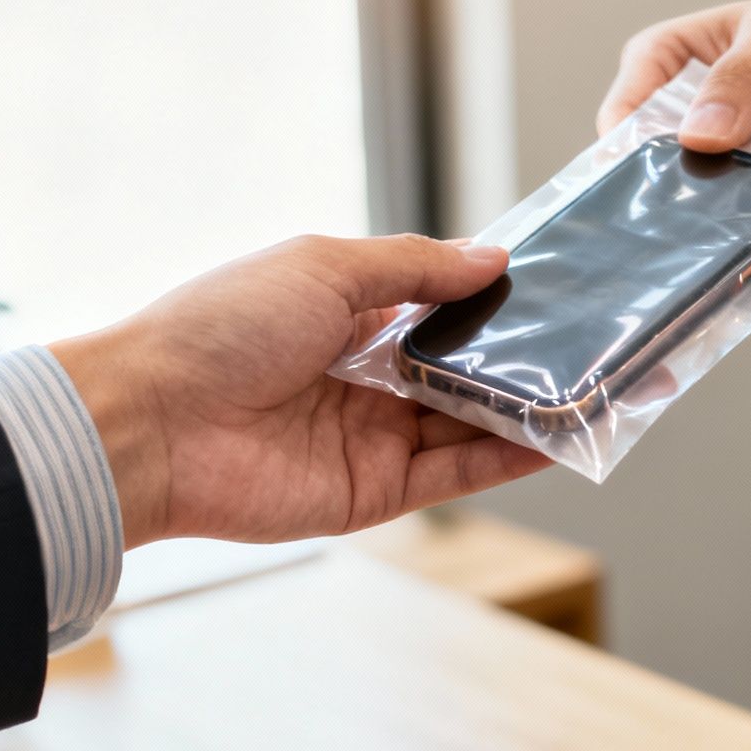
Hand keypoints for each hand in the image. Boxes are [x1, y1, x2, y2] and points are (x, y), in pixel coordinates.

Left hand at [51, 234, 551, 549]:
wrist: (151, 424)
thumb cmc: (220, 328)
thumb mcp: (326, 268)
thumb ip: (417, 267)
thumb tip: (494, 258)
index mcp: (349, 317)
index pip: (442, 308)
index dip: (497, 301)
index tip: (560, 290)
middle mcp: (367, 379)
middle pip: (467, 370)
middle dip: (530, 359)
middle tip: (600, 344)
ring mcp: (374, 438)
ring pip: (473, 422)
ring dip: (533, 408)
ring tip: (598, 389)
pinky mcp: (374, 492)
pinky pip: (456, 473)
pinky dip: (508, 457)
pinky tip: (555, 438)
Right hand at [597, 0, 750, 292]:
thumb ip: (743, 75)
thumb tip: (699, 134)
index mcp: (666, 68)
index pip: (624, 121)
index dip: (626, 161)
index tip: (646, 195)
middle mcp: (688, 125)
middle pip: (664, 184)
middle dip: (684, 220)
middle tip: (705, 249)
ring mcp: (730, 169)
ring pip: (718, 223)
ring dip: (745, 250)